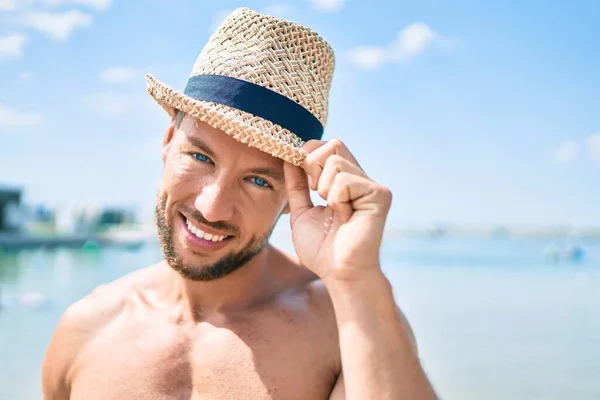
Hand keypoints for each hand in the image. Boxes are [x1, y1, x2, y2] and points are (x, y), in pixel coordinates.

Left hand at [283, 139, 391, 282]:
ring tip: (334, 211)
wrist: (338, 273)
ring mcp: (371, 186)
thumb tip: (289, 157)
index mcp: (343, 181)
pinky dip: (336, 199)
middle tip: (317, 193)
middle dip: (314, 165)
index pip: (327, 146)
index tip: (305, 183)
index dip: (309, 155)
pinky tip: (346, 216)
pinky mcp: (379, 195)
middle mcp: (359, 179)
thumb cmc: (322, 249)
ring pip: (336, 162)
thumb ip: (296, 184)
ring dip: (324, 189)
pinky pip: (345, 180)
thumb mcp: (301, 211)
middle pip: (334, 144)